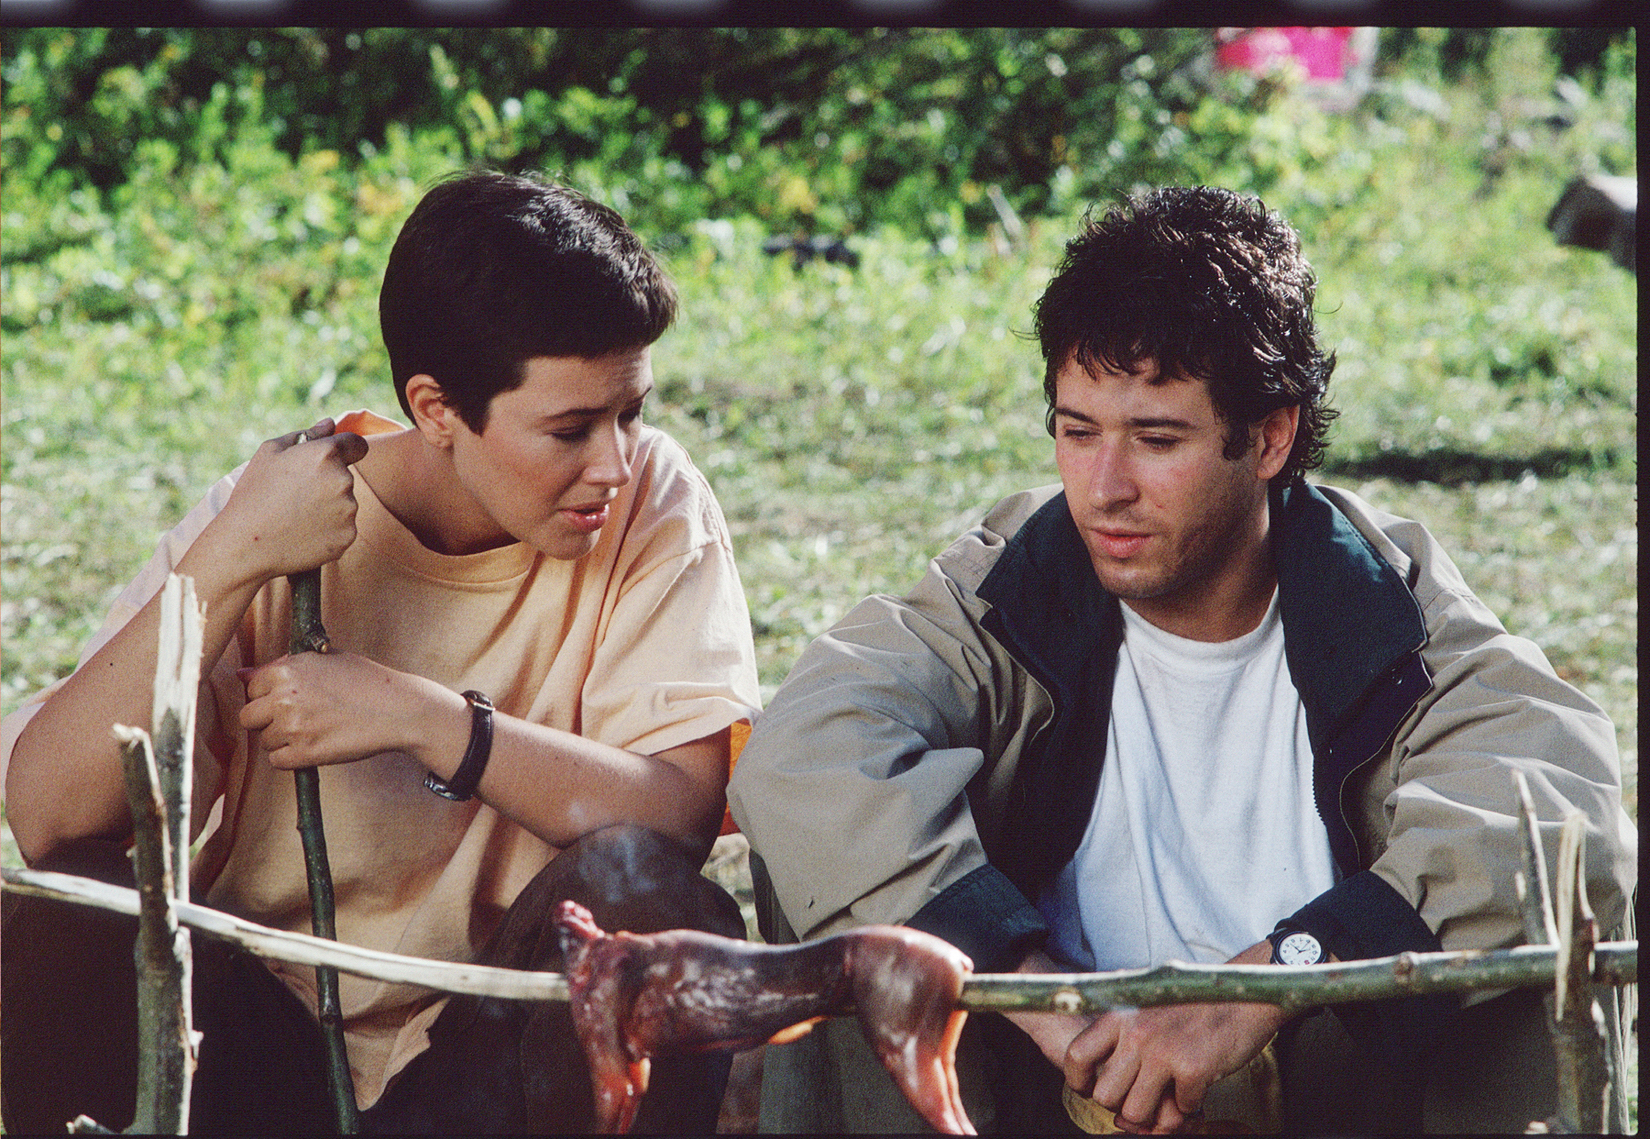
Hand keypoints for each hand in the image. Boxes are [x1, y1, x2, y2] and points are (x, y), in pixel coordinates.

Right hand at [200, 417, 368, 585]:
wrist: (246, 543)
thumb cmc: (254, 493)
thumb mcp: (270, 453)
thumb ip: (306, 434)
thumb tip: (331, 424)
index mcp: (326, 454)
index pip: (357, 444)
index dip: (349, 449)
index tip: (340, 457)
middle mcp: (343, 480)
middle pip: (347, 477)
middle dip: (328, 482)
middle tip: (297, 495)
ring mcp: (348, 511)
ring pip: (346, 504)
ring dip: (330, 507)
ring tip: (296, 516)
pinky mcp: (348, 536)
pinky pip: (344, 528)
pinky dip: (329, 530)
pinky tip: (303, 533)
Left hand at [239, 651, 460, 769]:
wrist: (397, 709)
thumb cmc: (366, 680)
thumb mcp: (325, 660)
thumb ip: (283, 665)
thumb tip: (241, 674)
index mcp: (287, 670)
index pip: (252, 688)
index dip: (270, 696)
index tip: (292, 700)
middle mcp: (284, 697)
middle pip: (249, 717)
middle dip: (268, 720)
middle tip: (299, 719)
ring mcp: (293, 726)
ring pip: (265, 741)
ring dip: (284, 740)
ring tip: (316, 731)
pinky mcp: (304, 753)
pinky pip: (278, 761)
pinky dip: (292, 758)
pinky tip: (316, 745)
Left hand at [1062, 941, 1287, 1132]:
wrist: (1244, 995)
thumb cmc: (1197, 1003)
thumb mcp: (1149, 1005)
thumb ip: (1125, 1033)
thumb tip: (1107, 1072)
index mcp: (1120, 1013)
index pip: (1076, 1054)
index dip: (1081, 1081)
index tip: (1092, 1090)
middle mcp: (1136, 1032)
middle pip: (1105, 1095)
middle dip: (1122, 1105)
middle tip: (1142, 1099)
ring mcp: (1163, 1051)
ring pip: (1136, 1112)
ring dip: (1154, 1115)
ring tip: (1169, 1100)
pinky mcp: (1192, 1068)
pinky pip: (1180, 1112)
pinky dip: (1190, 1106)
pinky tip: (1198, 1087)